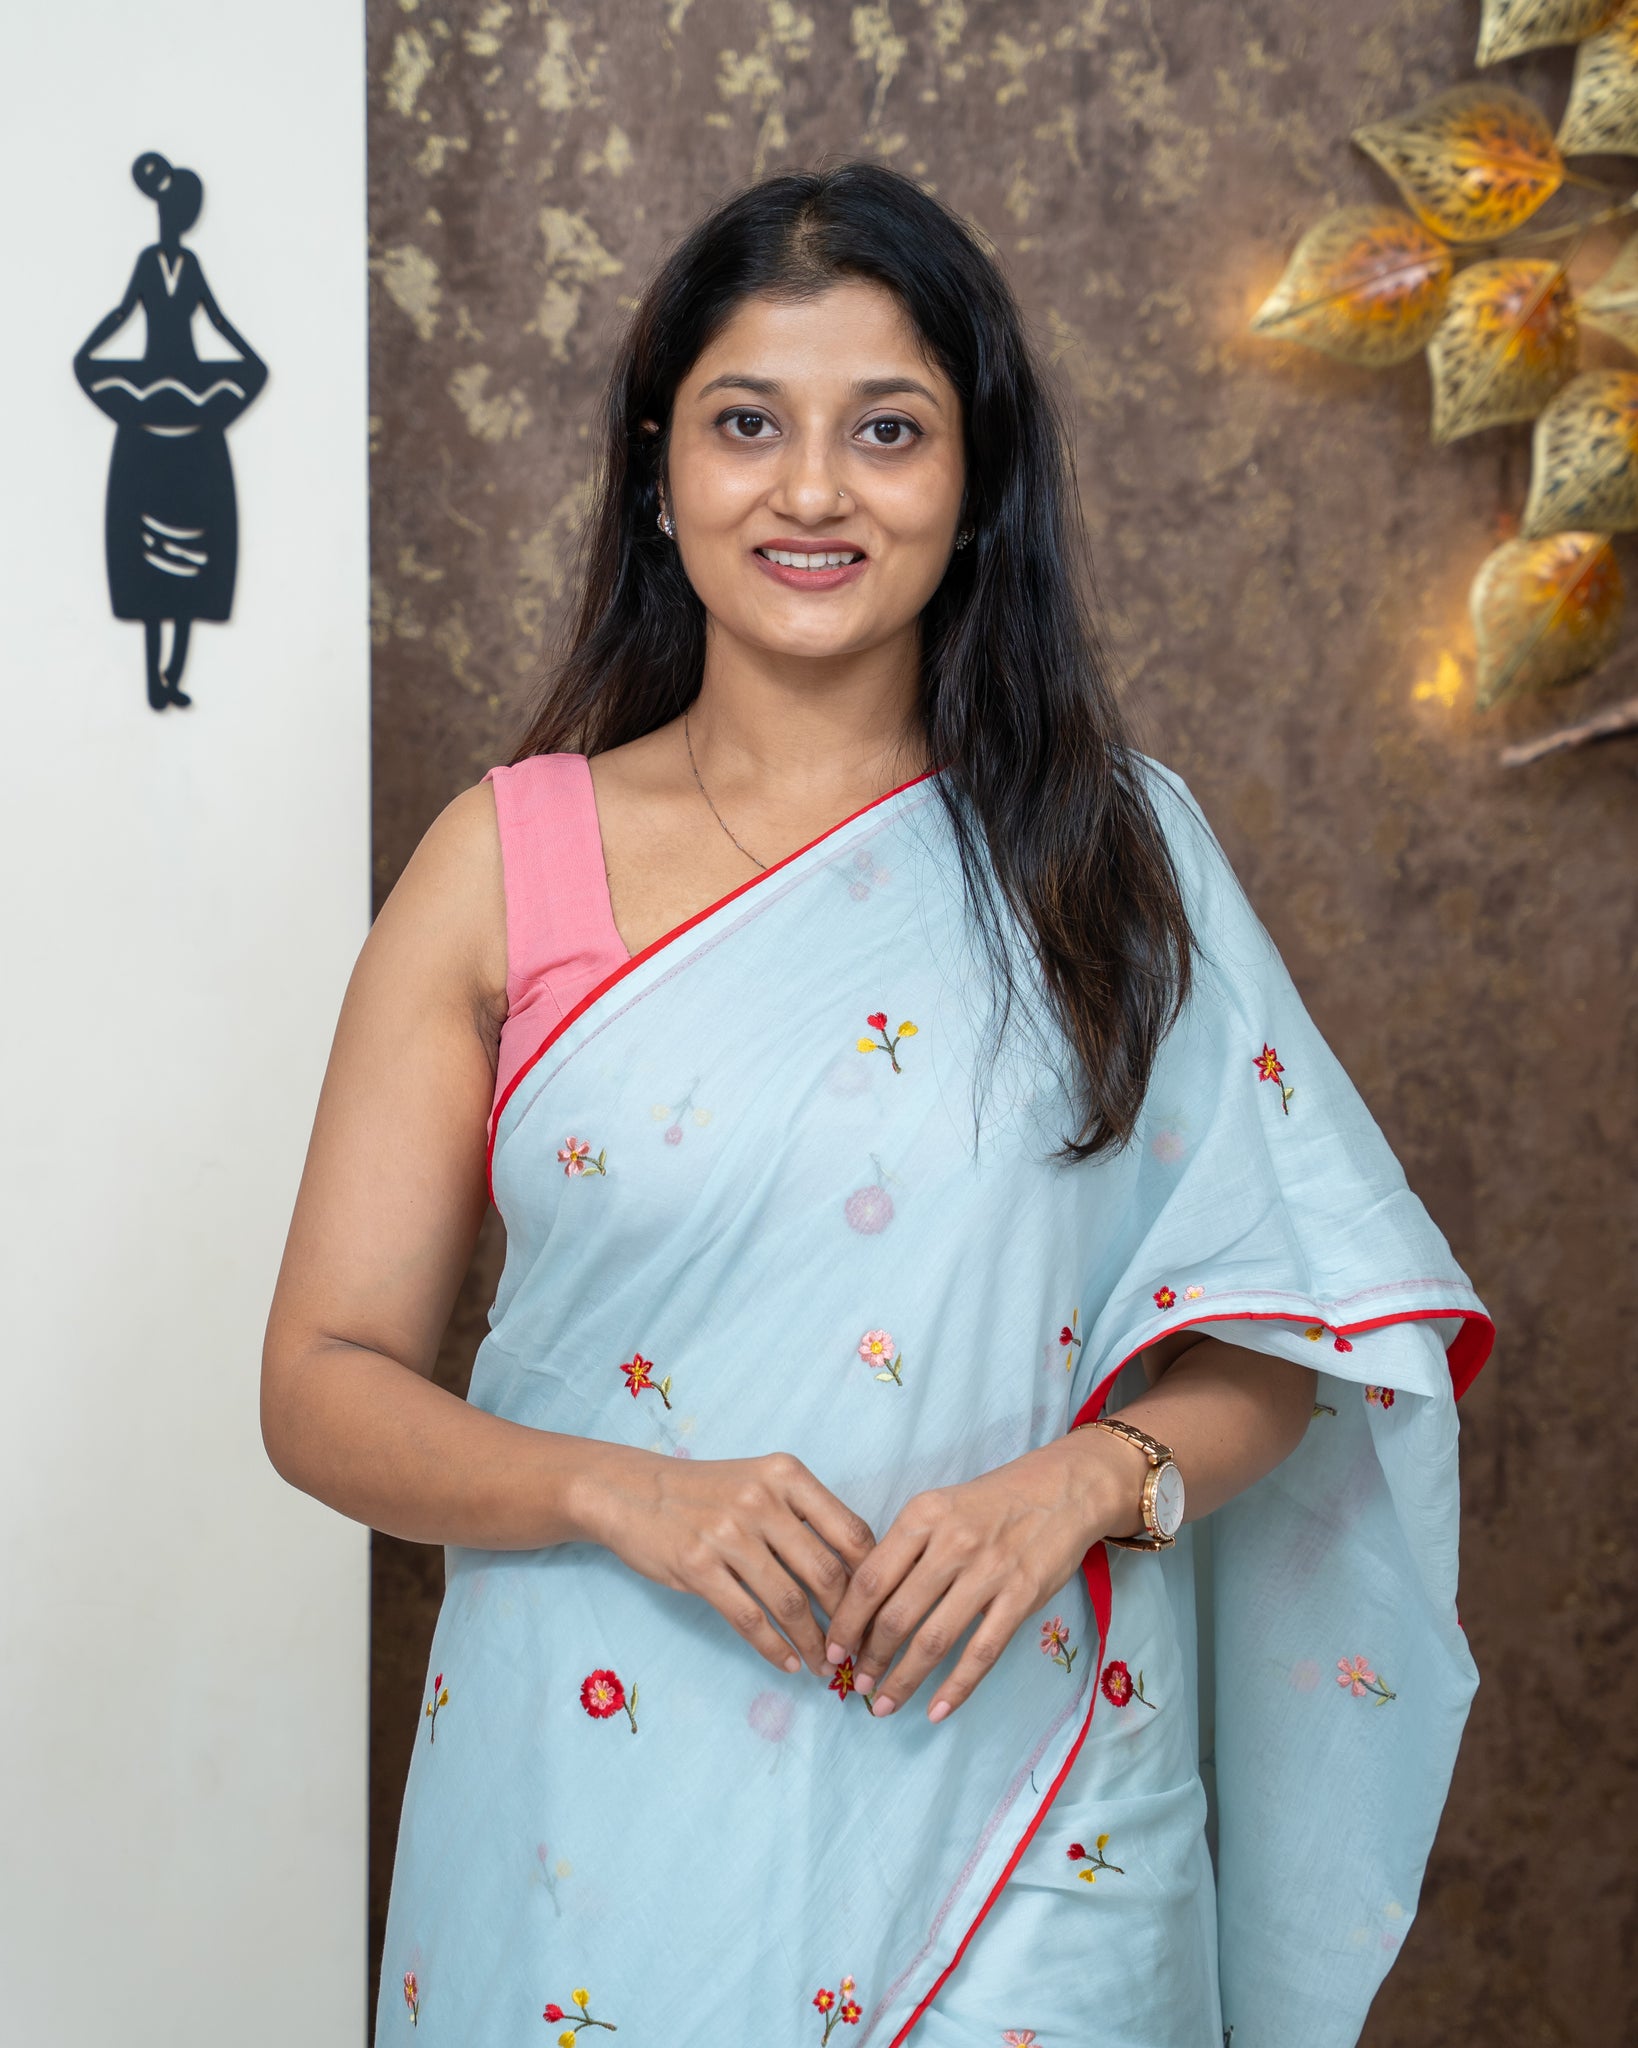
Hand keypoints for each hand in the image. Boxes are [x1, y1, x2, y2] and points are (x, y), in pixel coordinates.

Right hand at [580, 1446, 877, 1679]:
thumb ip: (805, 1518)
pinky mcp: (698, 1567)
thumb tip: (857, 1577)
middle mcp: (761, 1500)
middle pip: (826, 1573)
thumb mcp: (761, 1483)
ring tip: (827, 1666)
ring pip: (789, 1603)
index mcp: (787, 1475)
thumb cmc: (707, 1492)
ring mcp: (728, 1534)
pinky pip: (749, 1619)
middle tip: (859, 1651)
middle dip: (849, 1622)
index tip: (880, 1610)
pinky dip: (775, 1649)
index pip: (852, 1532)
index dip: (872, 1579)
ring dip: (814, 1644)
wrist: (632, 1492)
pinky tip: (790, 1664)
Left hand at [818, 1430, 1147, 1721]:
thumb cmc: (992, 1501)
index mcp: (922, 1516)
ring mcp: (989, 1572)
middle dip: (871, 1658)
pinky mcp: (1022, 1597)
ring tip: (884, 1704)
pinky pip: (982, 1652)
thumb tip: (865, 1605)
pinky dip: (956, 1687)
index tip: (834, 1648)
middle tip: (856, 1684)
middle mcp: (951, 1544)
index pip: (871, 1579)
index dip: (847, 1621)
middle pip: (897, 1615)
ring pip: (934, 1640)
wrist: (1062, 1488)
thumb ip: (905, 1547)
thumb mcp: (939, 1506)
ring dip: (904, 1680)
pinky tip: (936, 1710)